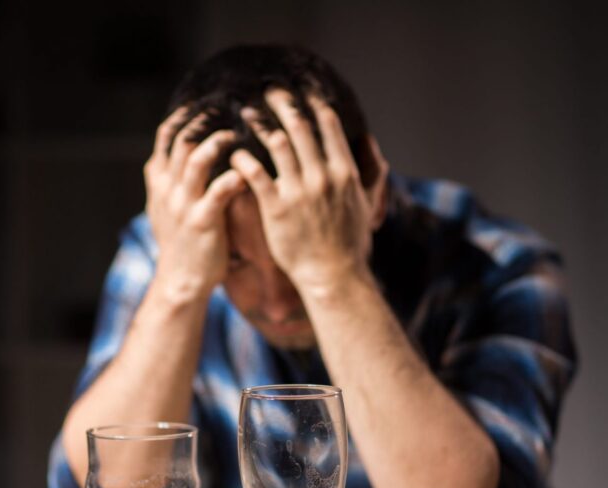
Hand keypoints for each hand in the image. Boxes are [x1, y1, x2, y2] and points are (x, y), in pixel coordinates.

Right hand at [144, 108, 246, 296]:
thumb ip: (170, 178)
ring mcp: (183, 205)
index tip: (207, 101)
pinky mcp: (202, 222)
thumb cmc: (181, 243)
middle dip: (205, 119)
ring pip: (196, 160)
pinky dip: (234, 176)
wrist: (180, 281)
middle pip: (182, 139)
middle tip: (228, 108)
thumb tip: (179, 150)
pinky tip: (248, 171)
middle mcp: (168, 189)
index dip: (186, 114)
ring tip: (236, 135)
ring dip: (218, 142)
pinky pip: (218, 191)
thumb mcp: (164, 207)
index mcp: (159, 181)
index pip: (166, 134)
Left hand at [229, 90, 388, 291]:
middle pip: (299, 126)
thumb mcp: (368, 205)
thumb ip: (372, 173)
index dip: (312, 104)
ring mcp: (299, 191)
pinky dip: (243, 159)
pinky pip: (255, 174)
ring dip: (259, 123)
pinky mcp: (276, 208)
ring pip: (276, 143)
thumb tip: (372, 143)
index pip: (327, 125)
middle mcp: (322, 176)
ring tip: (245, 113)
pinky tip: (235, 153)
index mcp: (344, 172)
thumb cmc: (350, 244)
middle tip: (268, 90)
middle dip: (282, 103)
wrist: (334, 276)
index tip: (300, 93)